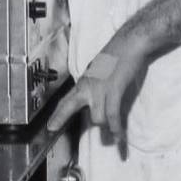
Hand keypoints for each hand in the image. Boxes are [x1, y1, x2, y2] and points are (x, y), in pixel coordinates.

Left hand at [47, 33, 149, 154]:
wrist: (130, 42)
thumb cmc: (118, 54)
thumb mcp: (99, 69)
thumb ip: (94, 84)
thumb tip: (94, 96)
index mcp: (85, 80)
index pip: (67, 99)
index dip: (58, 113)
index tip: (50, 126)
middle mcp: (89, 85)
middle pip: (69, 105)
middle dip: (60, 117)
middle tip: (51, 129)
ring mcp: (100, 88)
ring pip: (97, 117)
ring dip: (105, 127)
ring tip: (112, 135)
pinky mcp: (114, 89)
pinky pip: (113, 115)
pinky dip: (116, 129)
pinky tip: (119, 137)